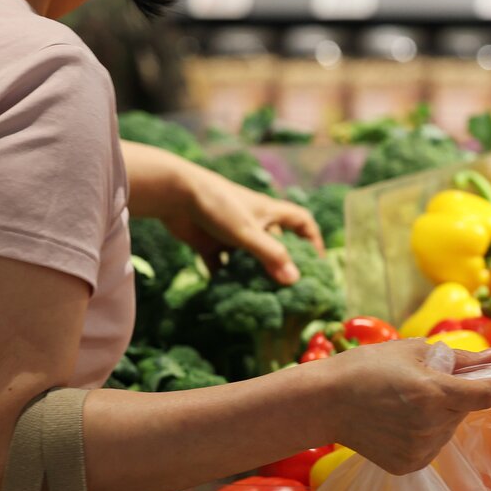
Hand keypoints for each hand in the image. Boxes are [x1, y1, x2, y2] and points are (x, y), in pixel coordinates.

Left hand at [122, 140, 322, 284]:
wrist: (173, 193)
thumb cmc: (217, 206)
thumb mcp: (248, 232)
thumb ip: (271, 256)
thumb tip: (294, 280)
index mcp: (268, 213)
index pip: (300, 221)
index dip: (313, 238)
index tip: (317, 261)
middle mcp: (252, 222)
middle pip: (275, 242)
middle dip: (281, 263)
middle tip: (288, 288)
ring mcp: (229, 232)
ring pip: (247, 257)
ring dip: (252, 274)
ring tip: (260, 297)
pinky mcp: (208, 241)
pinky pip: (220, 264)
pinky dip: (223, 278)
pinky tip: (226, 294)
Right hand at [319, 342, 490, 474]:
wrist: (325, 402)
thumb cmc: (366, 368)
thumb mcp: (413, 352)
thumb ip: (458, 359)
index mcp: (435, 393)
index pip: (485, 395)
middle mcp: (431, 426)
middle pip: (463, 409)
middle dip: (454, 395)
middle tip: (424, 381)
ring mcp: (420, 450)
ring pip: (447, 429)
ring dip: (439, 415)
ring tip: (404, 402)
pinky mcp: (409, 465)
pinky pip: (431, 446)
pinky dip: (424, 433)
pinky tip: (398, 421)